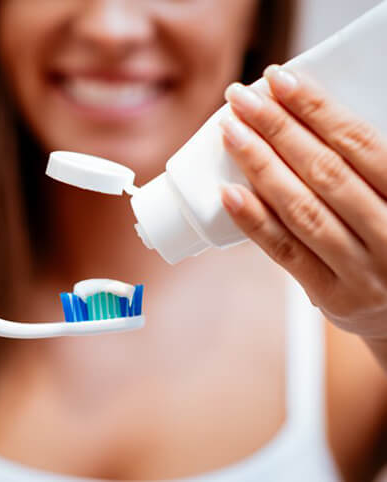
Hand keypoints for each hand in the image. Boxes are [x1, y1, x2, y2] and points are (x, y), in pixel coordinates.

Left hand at [219, 64, 386, 341]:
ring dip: (260, 166)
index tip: (278, 79)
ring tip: (229, 132)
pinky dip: (255, 222)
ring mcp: (363, 271)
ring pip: (302, 209)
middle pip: (324, 172)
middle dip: (277, 129)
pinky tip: (228, 193)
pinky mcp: (334, 296)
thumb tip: (306, 115)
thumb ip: (366, 167)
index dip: (316, 108)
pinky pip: (287, 253)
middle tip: (240, 97)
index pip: (360, 143)